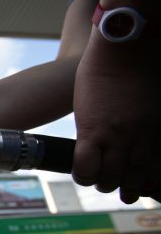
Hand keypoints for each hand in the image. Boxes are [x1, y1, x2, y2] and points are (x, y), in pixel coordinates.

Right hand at [72, 34, 160, 203]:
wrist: (127, 45)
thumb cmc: (141, 64)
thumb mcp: (154, 101)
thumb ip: (148, 122)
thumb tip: (138, 130)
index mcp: (158, 133)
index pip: (155, 173)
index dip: (143, 183)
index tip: (134, 183)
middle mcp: (141, 140)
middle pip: (132, 181)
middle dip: (122, 188)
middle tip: (112, 183)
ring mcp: (117, 137)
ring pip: (108, 179)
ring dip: (101, 183)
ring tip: (95, 178)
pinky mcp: (92, 131)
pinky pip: (85, 167)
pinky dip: (82, 175)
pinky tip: (81, 172)